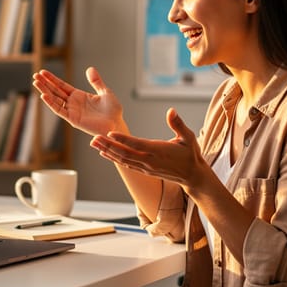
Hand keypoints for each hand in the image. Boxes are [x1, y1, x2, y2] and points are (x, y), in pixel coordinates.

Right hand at [32, 67, 124, 136]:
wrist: (116, 124)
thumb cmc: (113, 111)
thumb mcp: (105, 92)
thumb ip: (96, 81)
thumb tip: (90, 68)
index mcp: (79, 96)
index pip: (62, 86)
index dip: (52, 79)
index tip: (43, 72)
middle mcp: (73, 103)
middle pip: (55, 91)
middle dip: (45, 83)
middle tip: (35, 75)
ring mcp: (72, 111)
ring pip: (55, 100)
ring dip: (45, 91)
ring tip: (35, 82)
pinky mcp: (73, 119)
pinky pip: (60, 110)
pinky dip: (51, 103)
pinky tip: (44, 95)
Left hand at [90, 108, 207, 190]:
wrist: (192, 175)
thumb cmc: (190, 154)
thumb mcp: (189, 137)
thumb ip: (178, 124)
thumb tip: (171, 110)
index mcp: (158, 151)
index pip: (137, 144)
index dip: (123, 139)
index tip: (110, 133)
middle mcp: (149, 161)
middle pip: (125, 153)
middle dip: (108, 145)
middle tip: (94, 138)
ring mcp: (145, 167)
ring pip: (123, 159)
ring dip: (107, 151)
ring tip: (94, 144)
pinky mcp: (144, 171)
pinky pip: (126, 164)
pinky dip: (114, 159)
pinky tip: (105, 153)